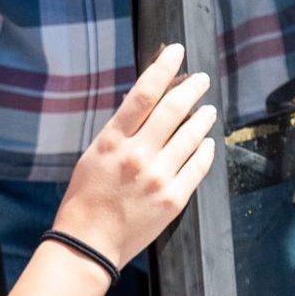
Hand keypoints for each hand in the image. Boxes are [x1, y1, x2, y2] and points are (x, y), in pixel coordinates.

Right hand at [53, 43, 219, 269]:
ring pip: (192, 135)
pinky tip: (207, 143)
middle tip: (201, 80)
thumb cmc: (86, 199)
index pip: (143, 93)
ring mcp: (158, 177)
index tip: (176, 52)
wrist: (89, 244)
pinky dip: (206, 150)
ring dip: (203, 117)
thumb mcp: (94, 155)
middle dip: (192, 88)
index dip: (163, 67)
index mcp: (112, 141)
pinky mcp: (174, 199)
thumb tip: (148, 104)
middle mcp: (137, 155)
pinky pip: (199, 166)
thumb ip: (121, 132)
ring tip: (208, 110)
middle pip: (174, 109)